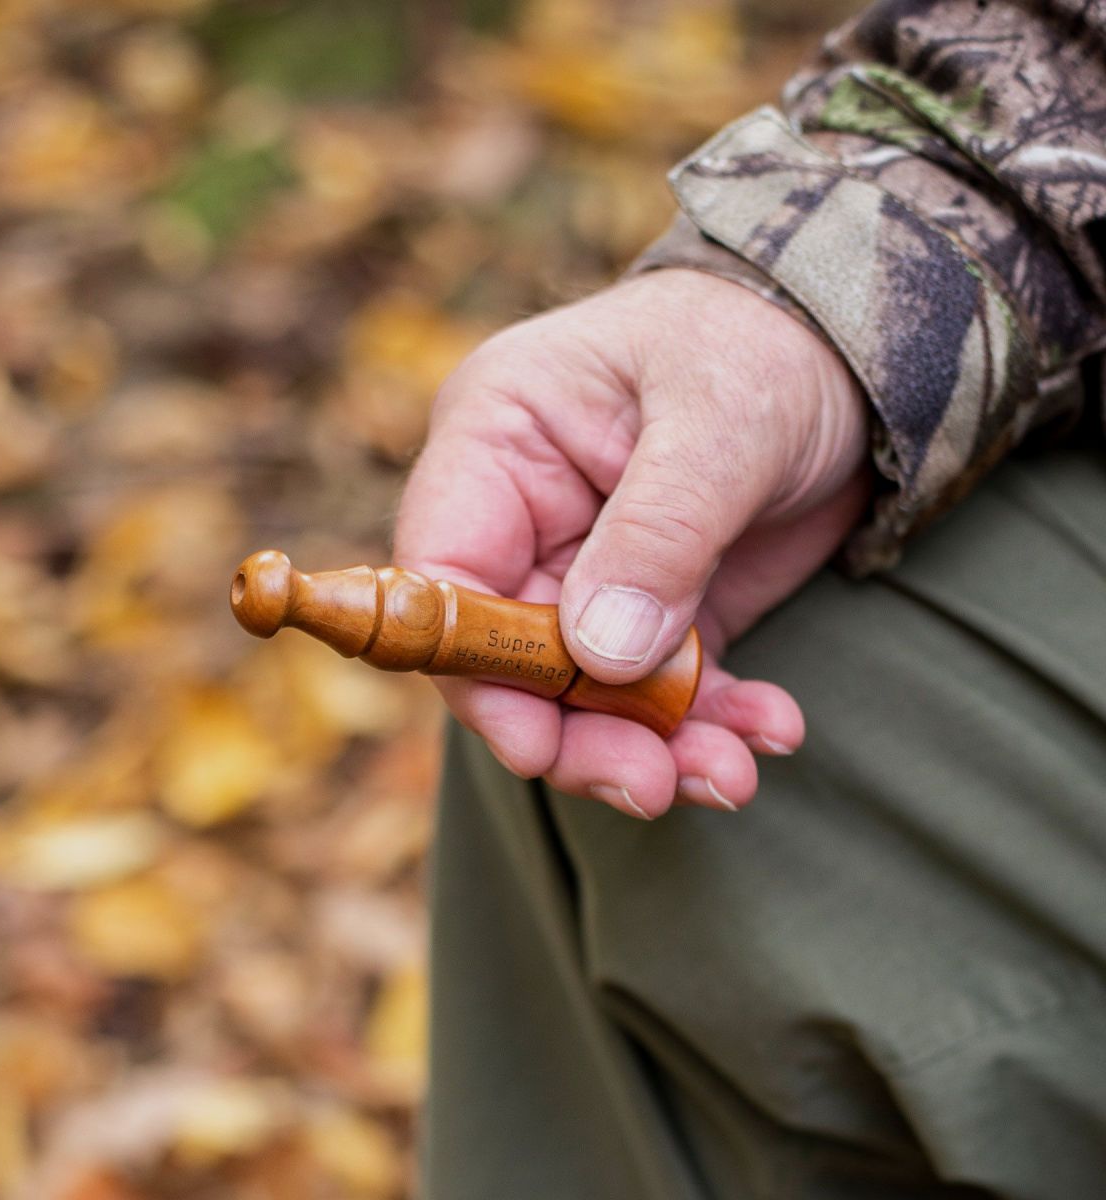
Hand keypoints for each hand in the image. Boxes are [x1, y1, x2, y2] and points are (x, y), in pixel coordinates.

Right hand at [394, 268, 870, 817]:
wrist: (853, 353)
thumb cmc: (766, 345)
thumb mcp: (721, 420)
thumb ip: (658, 534)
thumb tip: (599, 658)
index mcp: (499, 441)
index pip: (441, 573)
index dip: (472, 665)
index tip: (537, 741)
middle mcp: (525, 515)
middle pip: (507, 656)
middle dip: (577, 734)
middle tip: (653, 785)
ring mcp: (588, 569)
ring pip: (584, 694)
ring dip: (652, 747)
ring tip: (732, 771)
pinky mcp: (656, 609)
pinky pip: (660, 692)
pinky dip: (710, 724)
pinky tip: (768, 728)